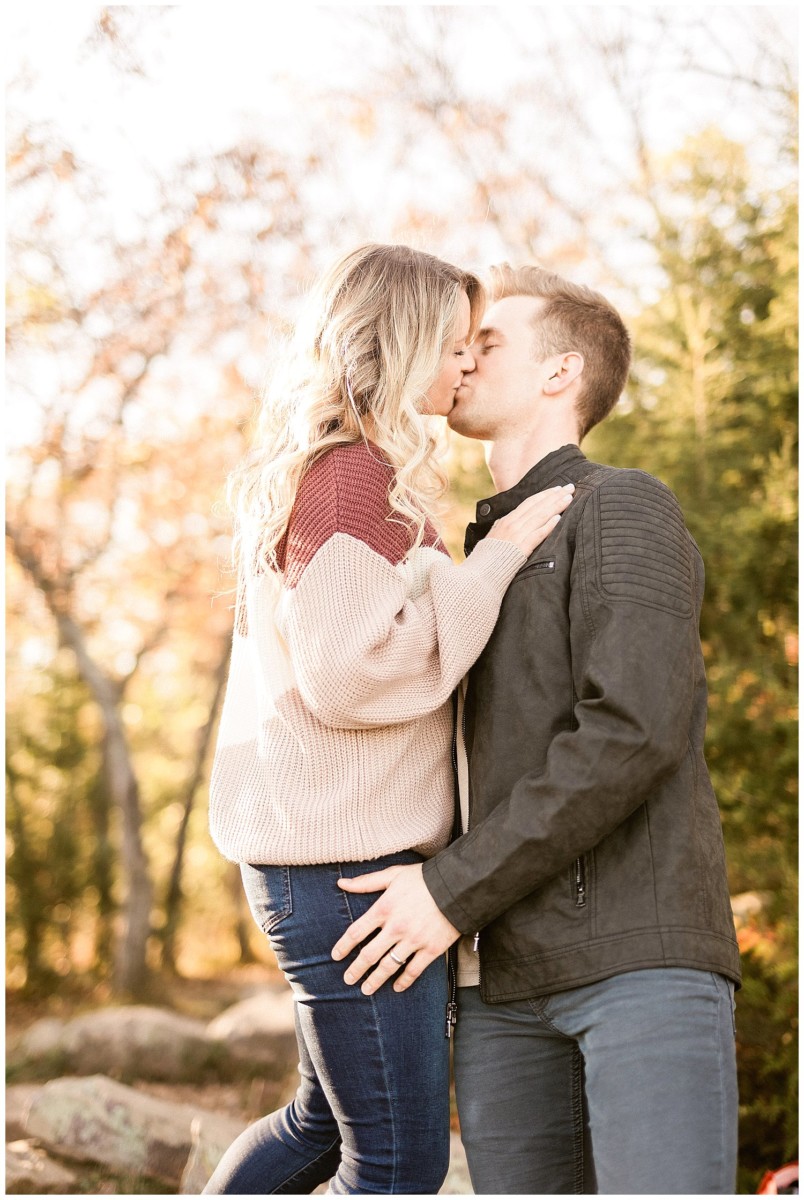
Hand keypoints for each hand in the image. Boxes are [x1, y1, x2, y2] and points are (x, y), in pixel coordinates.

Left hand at [332, 863, 460, 993]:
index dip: (344, 946)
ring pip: (388, 966)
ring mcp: (413, 941)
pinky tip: (396, 987)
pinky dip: (404, 981)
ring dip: (375, 980)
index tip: (335, 956)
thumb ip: (367, 881)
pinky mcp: (431, 949)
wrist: (458, 885)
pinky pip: (414, 970)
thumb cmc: (424, 878)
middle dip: (356, 969)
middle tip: (348, 979)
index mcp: (384, 908)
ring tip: (366, 989)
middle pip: (369, 954)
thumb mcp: (393, 874)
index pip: (357, 932)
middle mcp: (395, 927)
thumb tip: (341, 882)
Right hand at [487, 484, 573, 556]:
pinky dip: (548, 525)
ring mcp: (517, 535)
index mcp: (506, 520)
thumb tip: (512, 521)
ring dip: (556, 505)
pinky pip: (537, 534)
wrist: (480, 572)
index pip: (529, 503)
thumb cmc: (488, 557)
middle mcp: (512, 524)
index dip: (544, 494)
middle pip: (537, 505)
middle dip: (555, 495)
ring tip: (569, 498)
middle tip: (570, 487)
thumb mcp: (495, 537)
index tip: (557, 488)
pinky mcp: (521, 547)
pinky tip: (559, 518)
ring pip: (540, 516)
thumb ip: (504, 527)